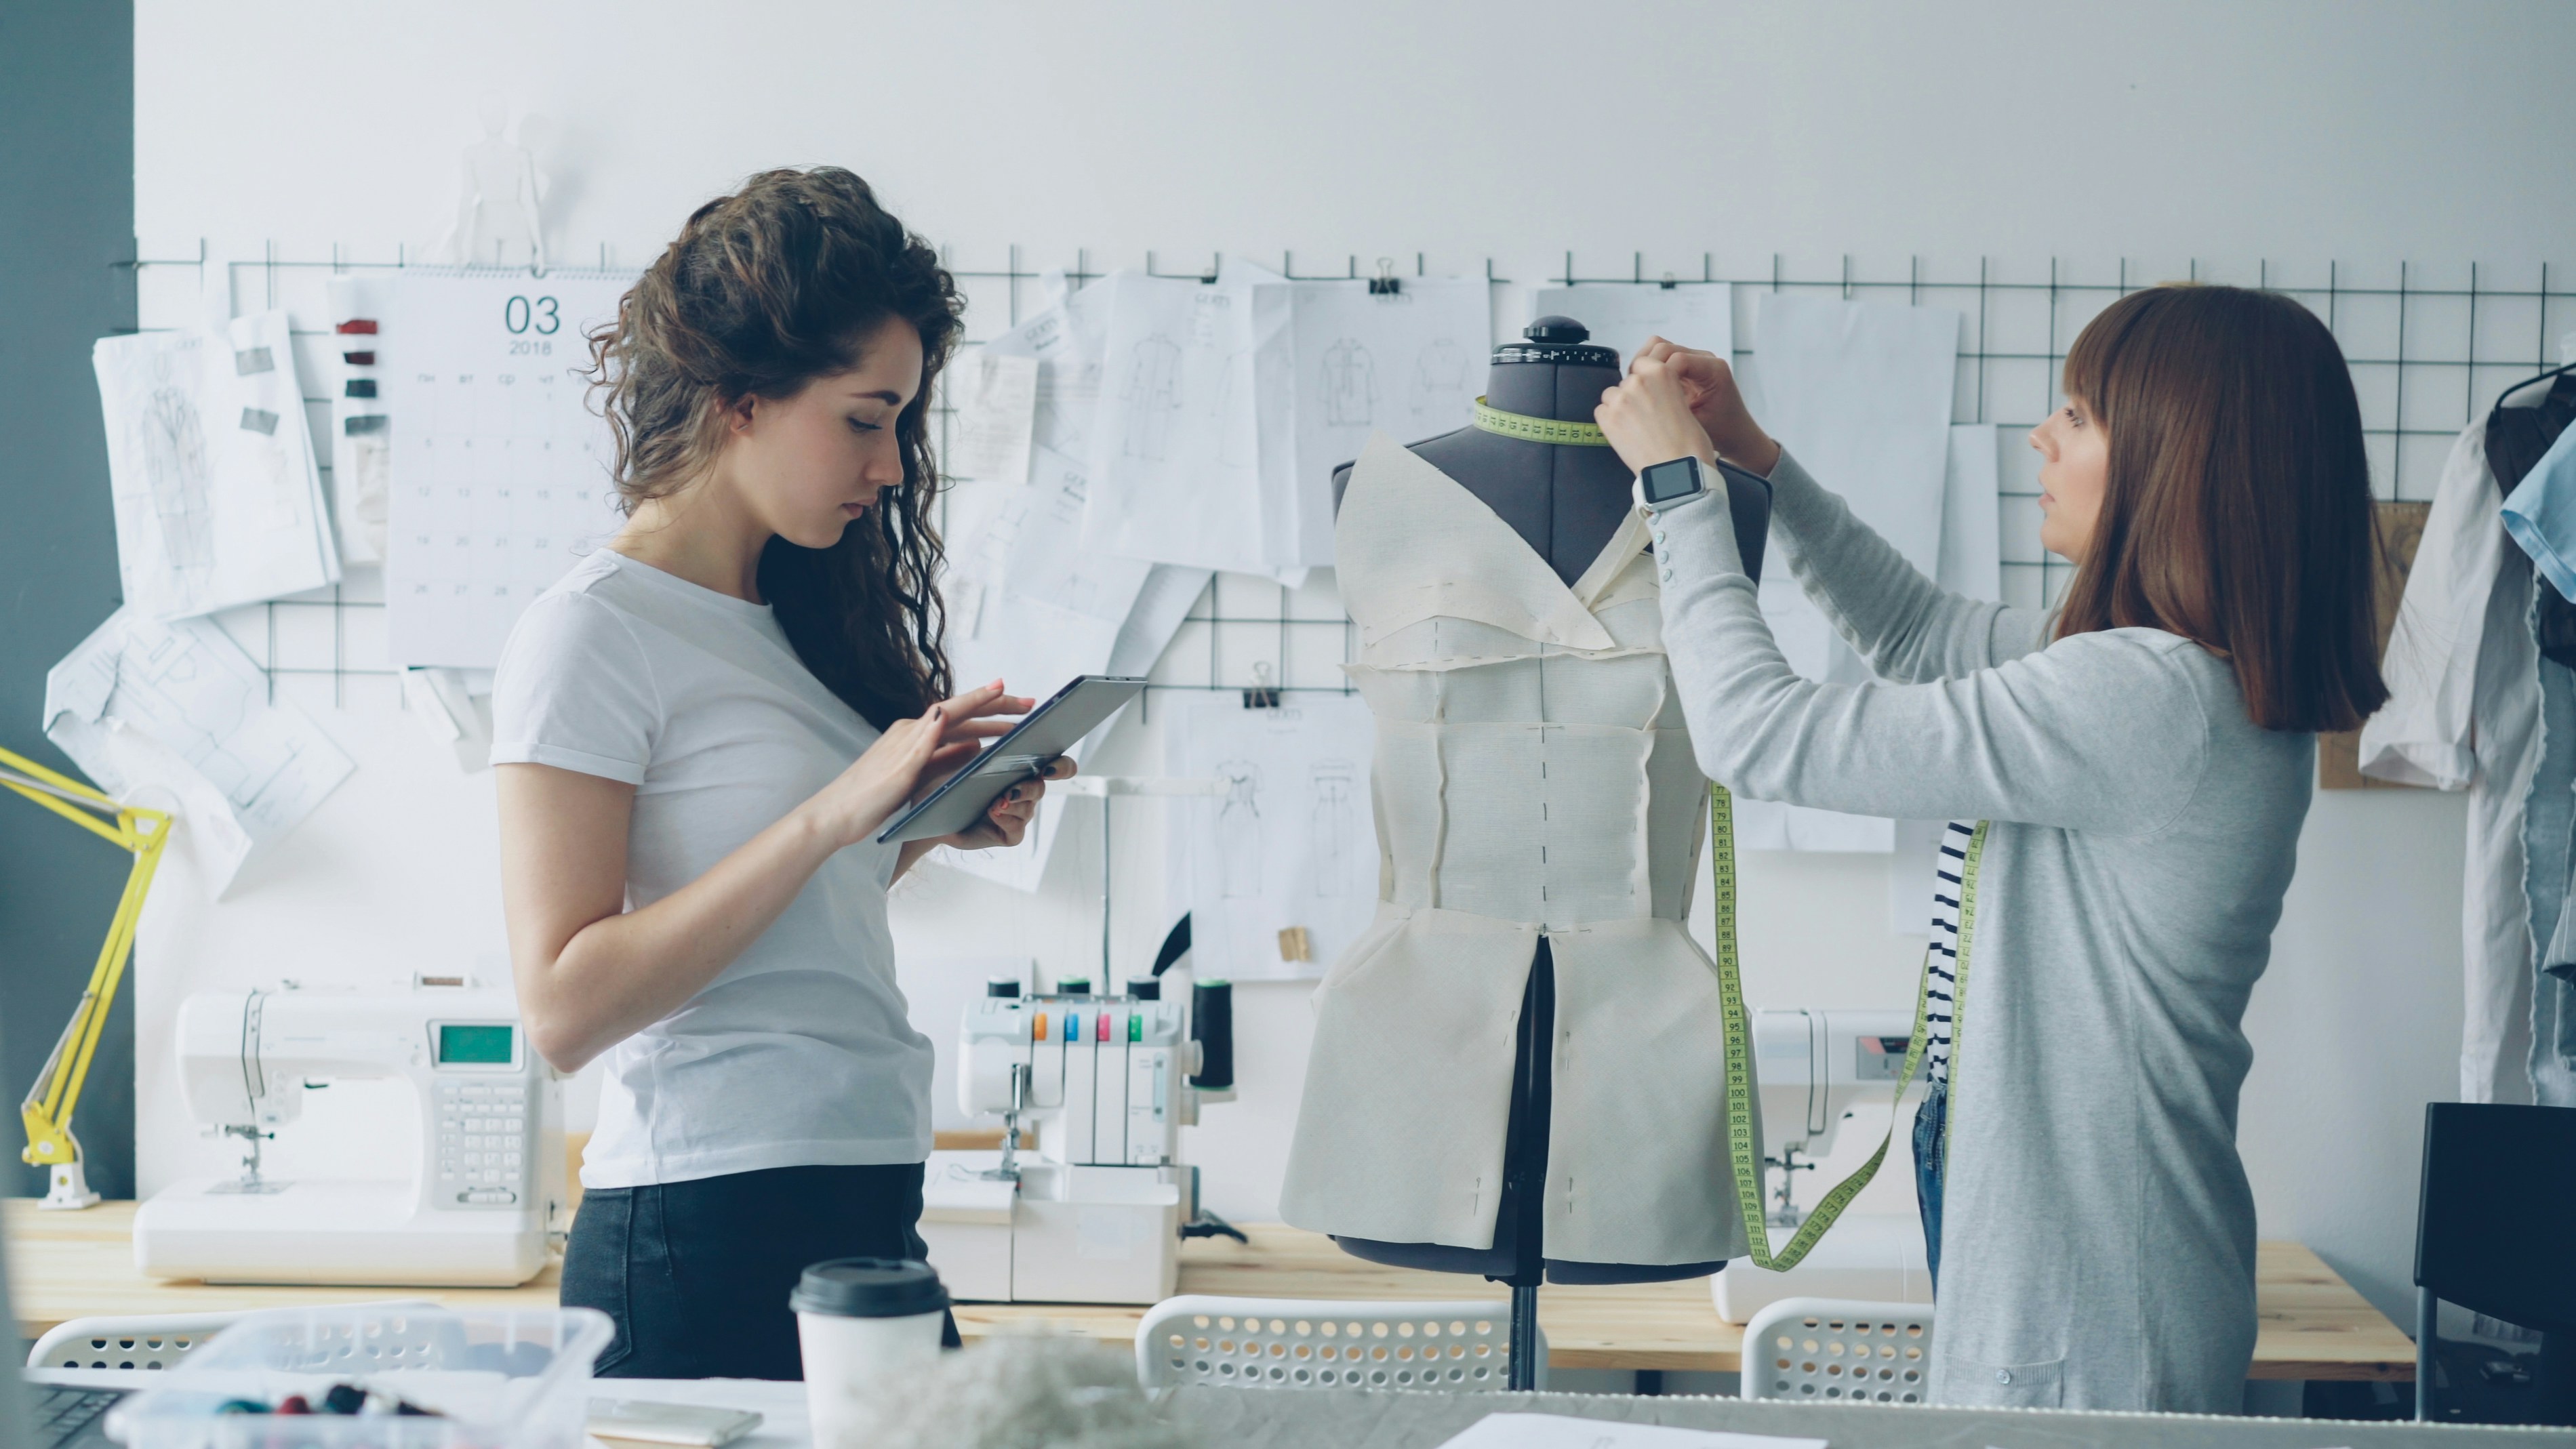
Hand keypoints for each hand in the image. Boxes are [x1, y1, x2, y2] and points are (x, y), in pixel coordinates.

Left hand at [799, 681, 1033, 849]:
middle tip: (1025, 707)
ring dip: (985, 729)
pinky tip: (978, 750)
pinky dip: (966, 748)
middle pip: (960, 718)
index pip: (953, 709)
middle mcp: (912, 736)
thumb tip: (943, 710)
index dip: (982, 698)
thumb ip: (924, 741)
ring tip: (1012, 729)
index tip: (1006, 687)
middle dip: (993, 711)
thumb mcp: (899, 770)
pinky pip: (946, 751)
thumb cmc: (863, 798)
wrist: (834, 819)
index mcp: (911, 733)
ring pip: (956, 735)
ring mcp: (911, 751)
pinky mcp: (909, 767)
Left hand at [938, 755, 1078, 851]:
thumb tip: (987, 741)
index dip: (1061, 767)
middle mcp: (1024, 791)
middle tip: (1015, 788)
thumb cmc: (949, 783)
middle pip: (1041, 787)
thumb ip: (982, 751)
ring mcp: (1018, 814)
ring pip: (1028, 807)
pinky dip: (1006, 819)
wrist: (932, 812)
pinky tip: (993, 811)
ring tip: (998, 801)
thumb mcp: (966, 761)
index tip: (1048, 768)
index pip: (1055, 766)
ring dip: (1014, 802)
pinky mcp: (1010, 833)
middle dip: (1030, 787)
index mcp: (1022, 769)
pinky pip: (1017, 827)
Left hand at [1596, 354, 1721, 476]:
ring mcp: (1621, 399)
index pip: (1640, 364)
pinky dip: (1608, 422)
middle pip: (1625, 382)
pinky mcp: (1608, 418)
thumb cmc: (1687, 443)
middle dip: (1631, 397)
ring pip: (1610, 396)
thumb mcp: (1682, 401)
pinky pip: (1600, 411)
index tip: (1647, 394)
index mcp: (1661, 372)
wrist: (1677, 468)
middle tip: (1644, 418)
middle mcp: (1639, 381)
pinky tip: (1625, 435)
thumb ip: (1662, 390)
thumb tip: (1647, 392)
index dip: (1643, 381)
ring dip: (1618, 408)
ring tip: (1635, 428)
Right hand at [1626, 337, 1780, 474]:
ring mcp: (1695, 360)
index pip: (1677, 359)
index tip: (1648, 396)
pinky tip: (1647, 388)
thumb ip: (1673, 409)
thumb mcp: (1696, 425)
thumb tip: (1643, 402)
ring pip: (1659, 348)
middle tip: (1637, 390)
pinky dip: (1650, 370)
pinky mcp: (1686, 365)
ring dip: (1646, 366)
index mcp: (1714, 370)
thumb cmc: (1722, 431)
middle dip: (1647, 366)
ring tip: (1640, 387)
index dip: (1657, 375)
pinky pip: (1661, 358)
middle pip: (1664, 347)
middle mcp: (1705, 359)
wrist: (1736, 433)